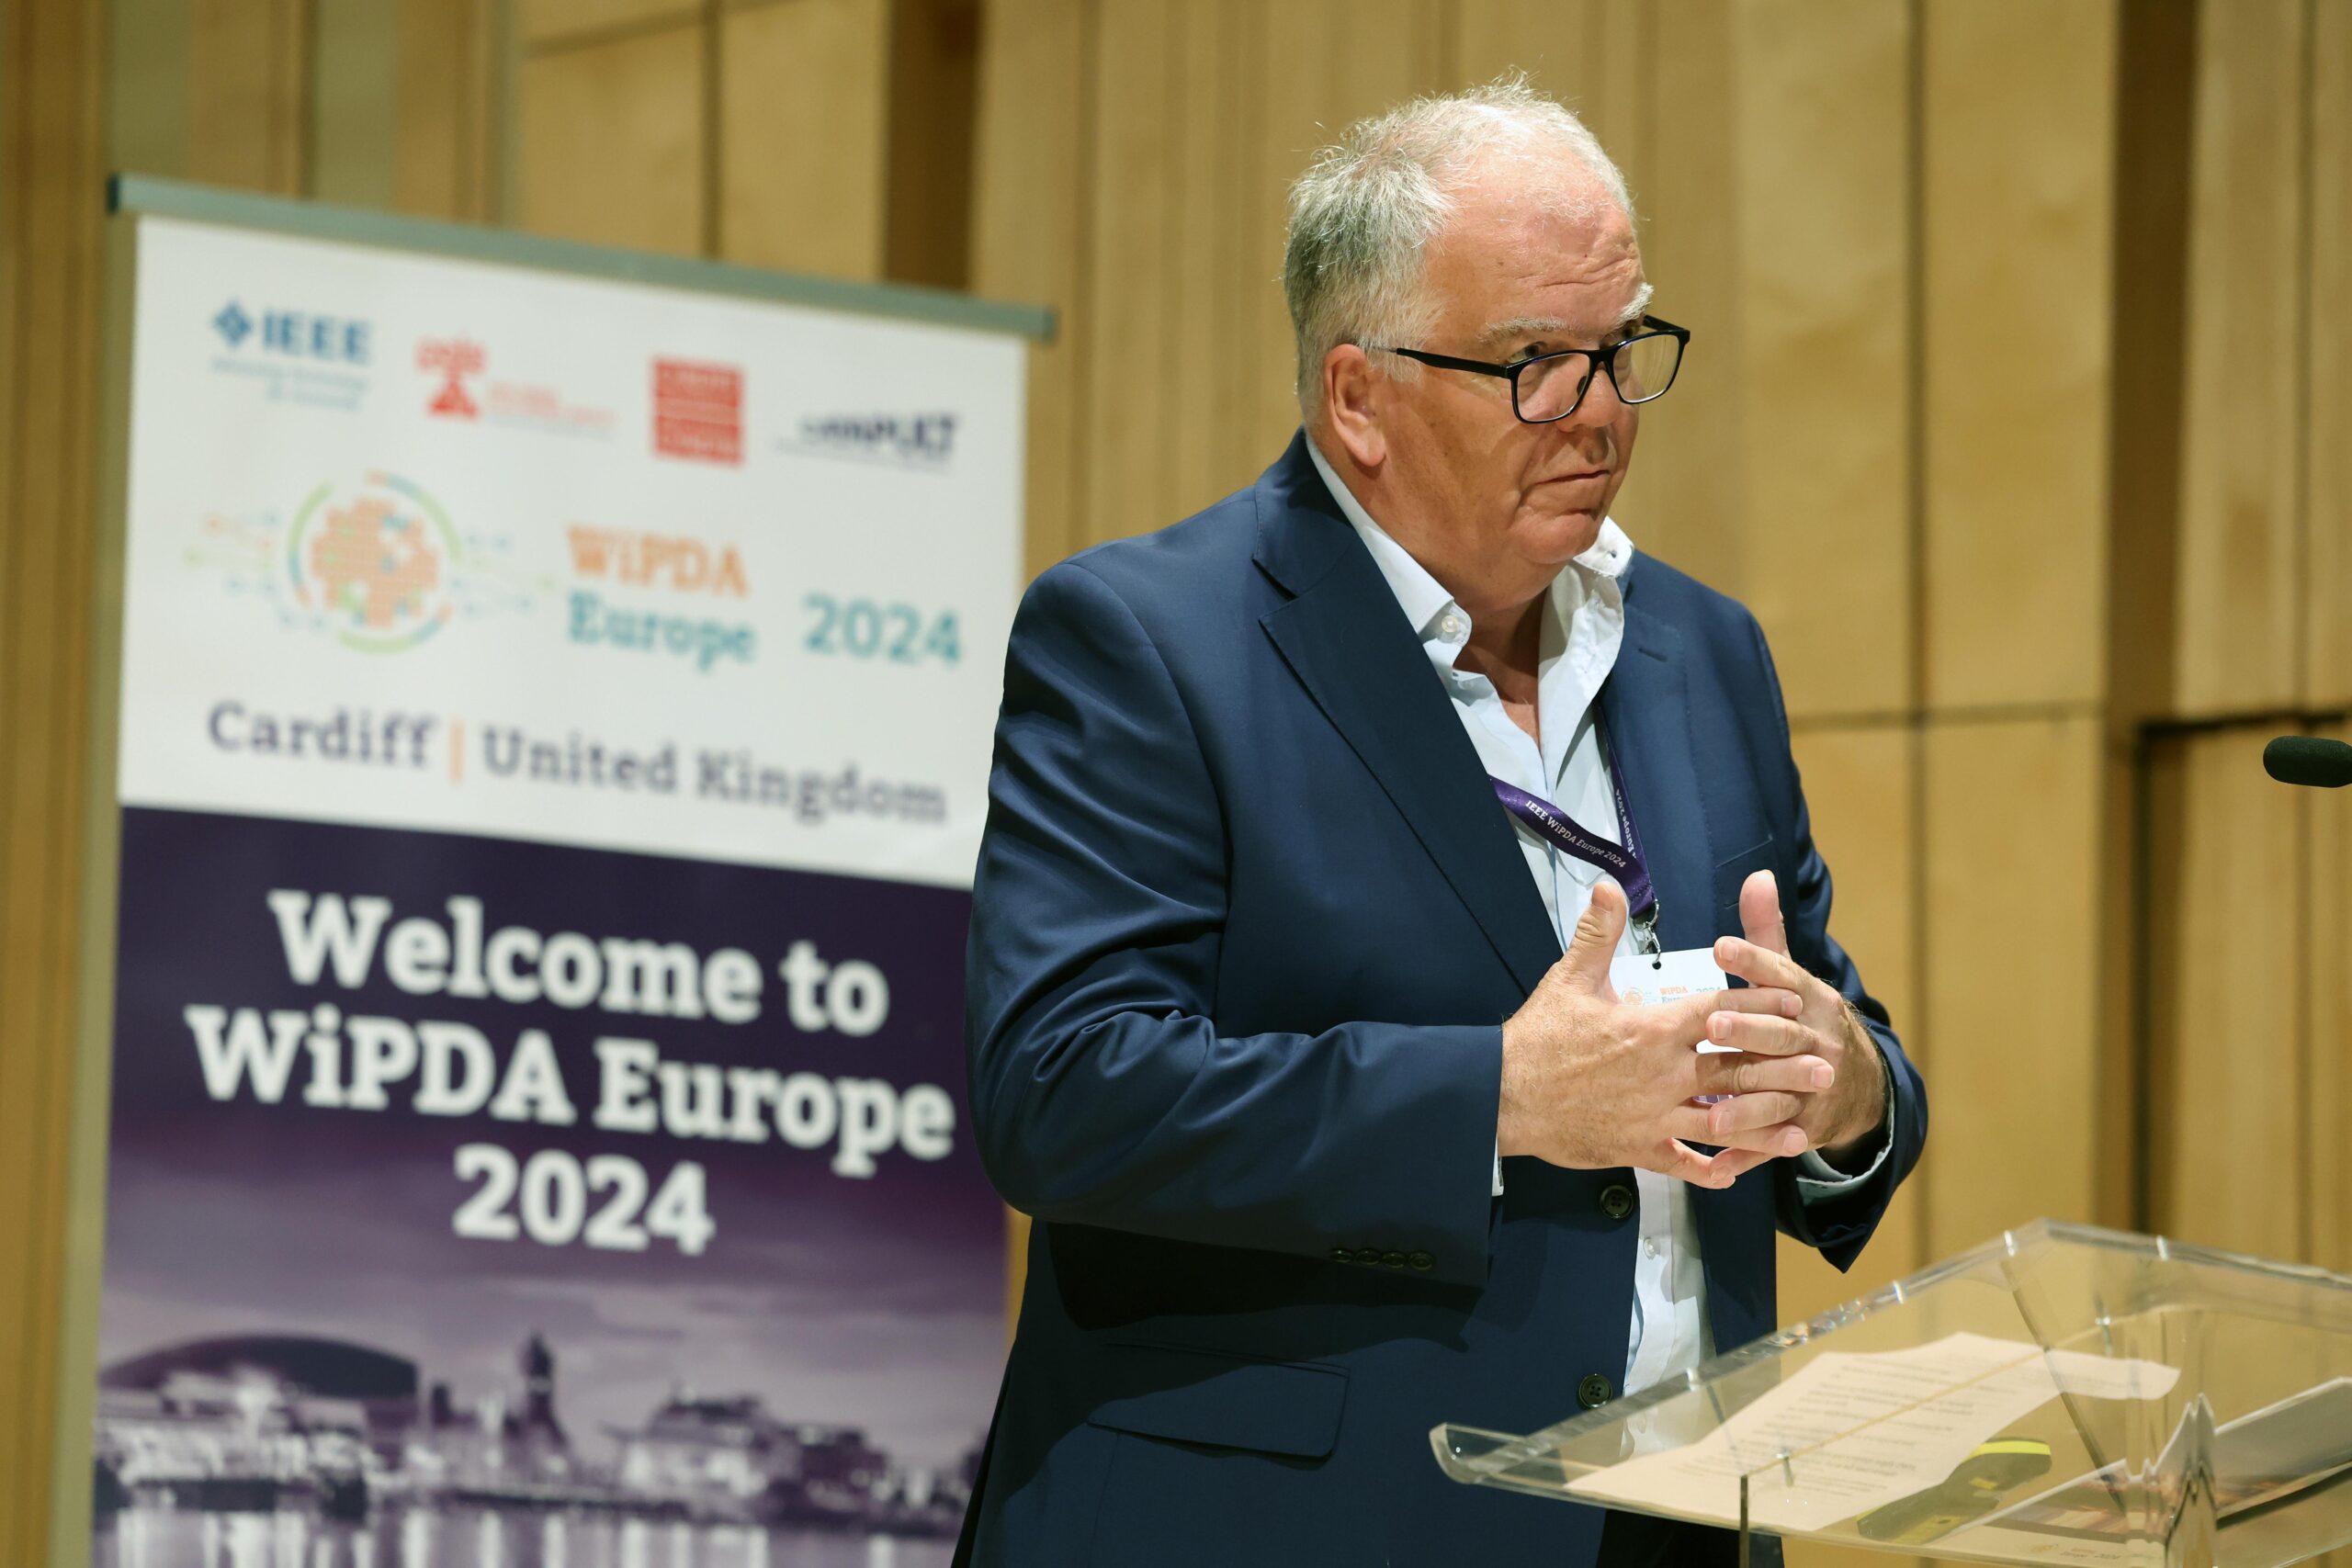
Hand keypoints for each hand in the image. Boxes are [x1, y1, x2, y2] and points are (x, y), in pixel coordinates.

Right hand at [1499, 882, 1827, 1186]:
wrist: (1505, 1094)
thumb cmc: (1539, 1036)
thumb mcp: (1569, 978)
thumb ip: (1598, 931)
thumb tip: (1609, 885)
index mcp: (1655, 1028)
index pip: (1722, 1010)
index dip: (1762, 1002)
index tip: (1794, 999)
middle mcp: (1664, 1073)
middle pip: (1738, 1068)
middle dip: (1784, 1068)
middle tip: (1824, 1067)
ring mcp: (1654, 1115)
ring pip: (1724, 1123)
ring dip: (1766, 1125)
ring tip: (1802, 1129)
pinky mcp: (1636, 1148)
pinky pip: (1682, 1163)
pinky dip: (1709, 1171)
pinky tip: (1732, 1176)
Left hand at [1711, 870, 1887, 1161]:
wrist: (1860, 1083)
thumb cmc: (1804, 1019)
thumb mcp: (1791, 977)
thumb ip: (1767, 933)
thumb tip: (1756, 876)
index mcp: (1811, 999)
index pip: (1783, 975)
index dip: (1754, 961)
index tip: (1719, 947)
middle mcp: (1818, 1042)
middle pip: (1784, 1037)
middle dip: (1751, 1032)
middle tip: (1712, 1026)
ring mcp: (1814, 1089)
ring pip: (1781, 1096)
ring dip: (1749, 1104)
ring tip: (1715, 1110)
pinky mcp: (1805, 1129)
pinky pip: (1773, 1144)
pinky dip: (1749, 1156)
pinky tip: (1719, 1167)